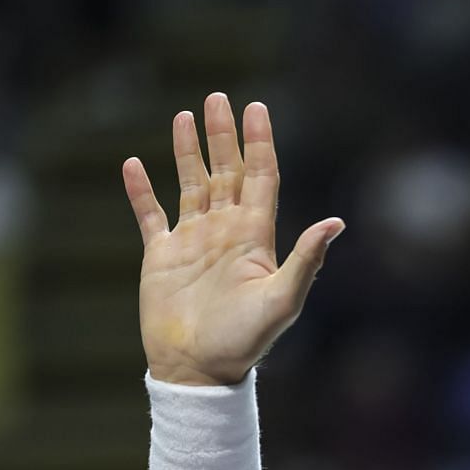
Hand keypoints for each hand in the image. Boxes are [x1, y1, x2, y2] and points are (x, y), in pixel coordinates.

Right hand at [122, 93, 344, 386]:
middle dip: (223, 135)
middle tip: (218, 98)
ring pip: (191, 184)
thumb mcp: (282, 299)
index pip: (260, 178)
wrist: (199, 370)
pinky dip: (140, 190)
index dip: (259, 143)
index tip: (257, 108)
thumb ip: (306, 259)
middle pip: (226, 172)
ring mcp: (193, 242)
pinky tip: (133, 163)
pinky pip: (150, 215)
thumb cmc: (244, 341)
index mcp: (255, 237)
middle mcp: (225, 233)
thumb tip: (336, 223)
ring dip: (187, 151)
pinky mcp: (161, 256)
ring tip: (184, 115)